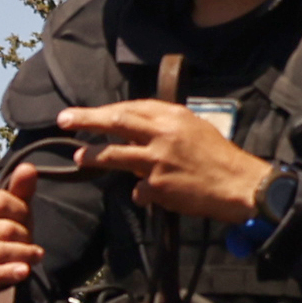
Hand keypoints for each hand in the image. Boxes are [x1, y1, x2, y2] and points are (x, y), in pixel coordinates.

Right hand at [0, 166, 43, 290]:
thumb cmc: (3, 230)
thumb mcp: (14, 208)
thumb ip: (20, 188)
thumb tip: (28, 167)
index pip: (3, 201)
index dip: (22, 210)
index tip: (25, 217)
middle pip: (7, 229)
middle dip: (26, 235)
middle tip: (27, 239)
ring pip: (3, 251)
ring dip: (26, 254)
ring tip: (35, 255)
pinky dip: (11, 272)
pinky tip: (23, 270)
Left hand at [54, 98, 277, 225]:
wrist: (238, 184)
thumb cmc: (218, 156)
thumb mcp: (194, 128)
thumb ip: (164, 125)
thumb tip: (134, 125)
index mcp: (173, 117)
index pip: (131, 108)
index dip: (105, 111)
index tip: (83, 113)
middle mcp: (163, 134)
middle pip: (117, 122)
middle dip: (87, 120)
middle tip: (63, 120)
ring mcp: (158, 161)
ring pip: (115, 155)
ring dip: (95, 157)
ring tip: (82, 158)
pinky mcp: (158, 186)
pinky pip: (138, 189)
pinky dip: (141, 192)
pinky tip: (152, 195)